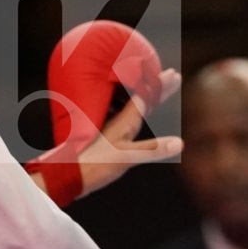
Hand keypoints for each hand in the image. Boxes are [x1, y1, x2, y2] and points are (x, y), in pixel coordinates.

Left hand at [74, 68, 183, 197]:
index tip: (173, 74)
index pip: (146, 96)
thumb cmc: (95, 164)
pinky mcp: (102, 135)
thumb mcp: (127, 157)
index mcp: (125, 120)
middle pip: (140, 96)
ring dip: (142, 94)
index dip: (160, 85)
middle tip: (170, 75)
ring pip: (129, 103)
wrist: (67, 175)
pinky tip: (129, 111)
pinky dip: (130, 108)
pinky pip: (120, 114)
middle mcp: (117, 119)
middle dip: (156, 85)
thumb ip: (153, 150)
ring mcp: (108, 126)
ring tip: (152, 88)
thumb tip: (180, 143)